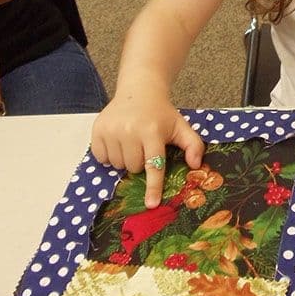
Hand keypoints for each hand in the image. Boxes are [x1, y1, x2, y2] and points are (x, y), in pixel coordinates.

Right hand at [91, 91, 204, 207]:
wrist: (139, 91)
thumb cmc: (161, 113)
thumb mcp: (181, 126)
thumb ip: (194, 145)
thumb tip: (196, 165)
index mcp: (153, 131)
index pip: (153, 165)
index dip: (153, 186)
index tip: (151, 204)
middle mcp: (130, 130)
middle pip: (133, 168)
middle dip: (140, 163)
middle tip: (144, 146)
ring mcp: (112, 130)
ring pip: (117, 165)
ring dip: (125, 159)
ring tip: (131, 141)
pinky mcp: (98, 130)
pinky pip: (101, 158)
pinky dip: (109, 155)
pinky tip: (117, 141)